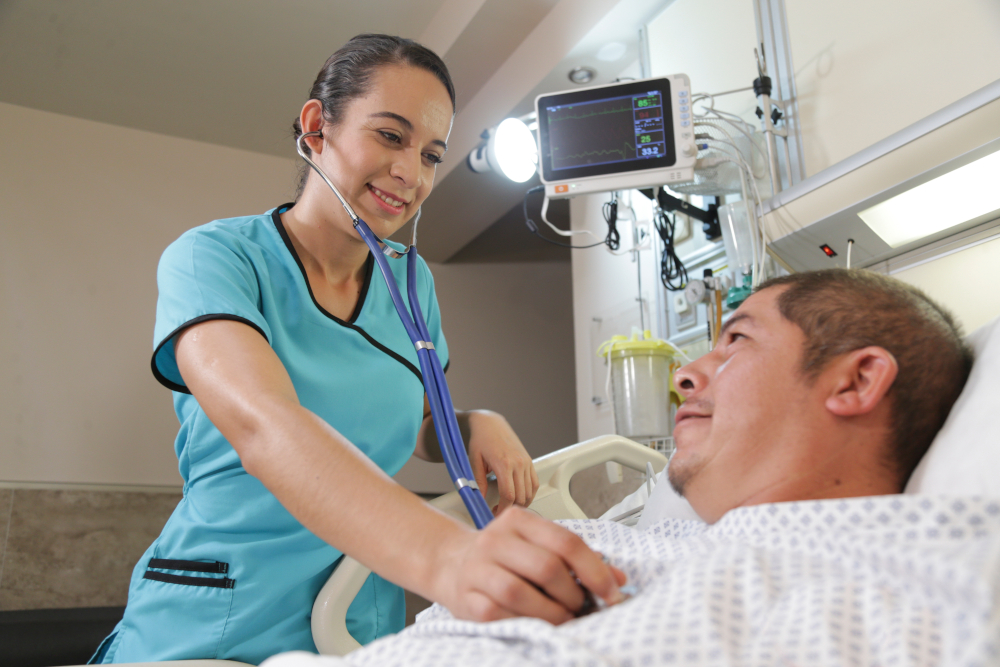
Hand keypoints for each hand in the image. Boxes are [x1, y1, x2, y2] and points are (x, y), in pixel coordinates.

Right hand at [435, 507, 626, 623]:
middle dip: (572, 595)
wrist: (451, 563)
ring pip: (521, 593)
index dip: (594, 570)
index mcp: (519, 520)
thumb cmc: (502, 556)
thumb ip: (576, 558)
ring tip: (562, 618)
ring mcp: (477, 569)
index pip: (565, 542)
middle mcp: (495, 540)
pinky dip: (524, 623)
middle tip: (581, 607)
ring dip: (551, 613)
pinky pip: (499, 614)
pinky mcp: (466, 598)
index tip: (611, 592)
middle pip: (546, 567)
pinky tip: (535, 624)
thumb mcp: (537, 545)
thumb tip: (617, 578)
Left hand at [465, 411, 538, 513]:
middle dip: (510, 509)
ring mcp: (525, 462)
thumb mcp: (475, 461)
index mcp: (504, 464)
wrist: (490, 424)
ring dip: (520, 503)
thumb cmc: (481, 439)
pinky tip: (519, 497)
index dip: (502, 509)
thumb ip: (478, 482)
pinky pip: (534, 483)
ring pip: (529, 492)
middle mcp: (518, 463)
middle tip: (498, 511)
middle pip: (520, 497)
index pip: (508, 495)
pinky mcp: (529, 461)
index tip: (495, 513)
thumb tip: (480, 499)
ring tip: (507, 505)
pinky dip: (529, 494)